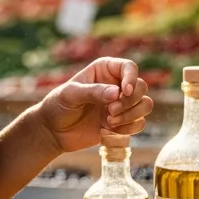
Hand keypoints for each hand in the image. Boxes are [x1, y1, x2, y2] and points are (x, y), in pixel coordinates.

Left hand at [36, 58, 153, 153]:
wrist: (53, 131)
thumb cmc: (58, 106)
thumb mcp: (70, 95)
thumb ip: (93, 92)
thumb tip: (116, 93)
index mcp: (105, 70)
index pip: (129, 67)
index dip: (131, 78)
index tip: (125, 91)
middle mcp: (117, 85)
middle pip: (141, 87)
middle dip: (129, 101)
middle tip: (110, 111)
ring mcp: (121, 104)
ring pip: (145, 105)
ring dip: (131, 115)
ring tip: (109, 122)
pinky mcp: (123, 122)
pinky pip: (139, 124)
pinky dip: (129, 128)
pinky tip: (110, 130)